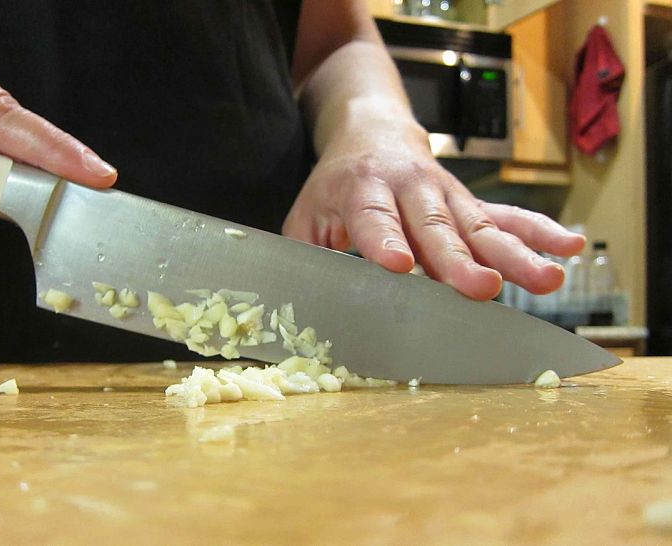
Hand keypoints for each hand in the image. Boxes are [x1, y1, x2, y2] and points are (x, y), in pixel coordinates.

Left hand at [282, 131, 584, 300]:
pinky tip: (568, 248)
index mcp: (362, 190)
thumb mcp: (305, 217)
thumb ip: (305, 257)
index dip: (387, 241)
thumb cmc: (337, 186)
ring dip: (514, 254)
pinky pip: (508, 217)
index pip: (374, 218)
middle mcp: (410, 189)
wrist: (373, 133)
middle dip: (459, 261)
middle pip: (436, 227)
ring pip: (480, 226)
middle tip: (481, 290)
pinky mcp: (469, 203)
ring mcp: (446, 195)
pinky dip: (539, 232)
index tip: (400, 266)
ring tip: (547, 280)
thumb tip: (302, 304)